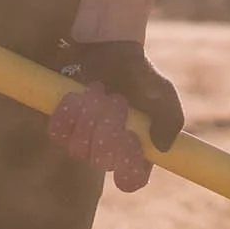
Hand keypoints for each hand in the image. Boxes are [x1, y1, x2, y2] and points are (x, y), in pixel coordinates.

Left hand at [47, 42, 183, 192]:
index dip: (128, 166)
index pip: (131, 179)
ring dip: (88, 118)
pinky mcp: (63, 126)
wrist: (108, 50)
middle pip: (102, 161)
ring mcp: (83, 141)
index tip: (130, 138)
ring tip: (97, 92)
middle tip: (116, 101)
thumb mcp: (163, 92)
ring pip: (79, 149)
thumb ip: (170, 118)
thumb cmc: (138, 74)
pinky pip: (59, 134)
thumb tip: (162, 147)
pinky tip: (77, 95)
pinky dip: (68, 114)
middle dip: (108, 128)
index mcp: (135, 151)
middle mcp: (109, 152)